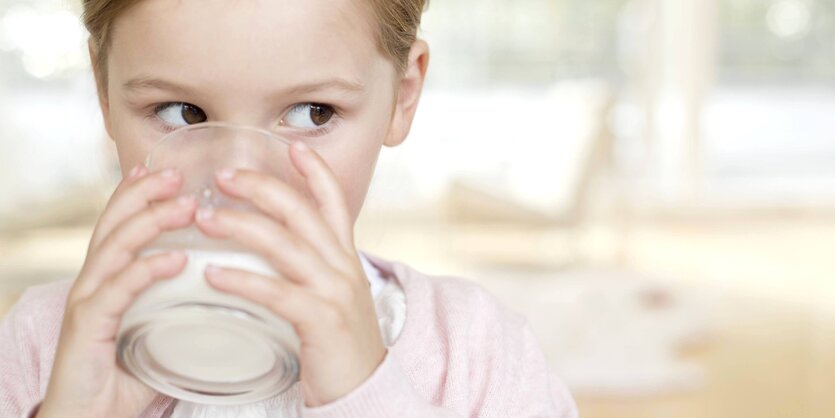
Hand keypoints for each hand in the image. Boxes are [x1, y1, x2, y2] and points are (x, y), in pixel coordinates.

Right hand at [38, 166, 196, 417]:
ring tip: (185, 206)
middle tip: (178, 174)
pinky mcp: (87, 328)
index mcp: (109, 279)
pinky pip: (116, 291)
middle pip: (115, 224)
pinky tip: (174, 259)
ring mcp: (87, 303)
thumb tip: (228, 292)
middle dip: (145, 194)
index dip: (139, 194)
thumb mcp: (159, 332)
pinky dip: (145, 270)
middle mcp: (93, 283)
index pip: (121, 225)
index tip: (168, 170)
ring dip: (151, 223)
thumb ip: (183, 309)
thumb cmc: (126, 378)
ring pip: (114, 248)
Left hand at [195, 141, 385, 406]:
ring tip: (203, 220)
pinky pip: (276, 292)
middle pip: (302, 212)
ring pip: (285, 245)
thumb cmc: (338, 343)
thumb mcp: (333, 294)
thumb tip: (272, 247)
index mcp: (344, 257)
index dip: (314, 172)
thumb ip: (310, 268)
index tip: (290, 147)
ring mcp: (335, 291)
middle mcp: (343, 266)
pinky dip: (242, 280)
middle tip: (222, 177)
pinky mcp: (322, 320)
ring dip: (241, 226)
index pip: (334, 201)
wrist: (365, 391)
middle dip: (261, 188)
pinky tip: (212, 275)